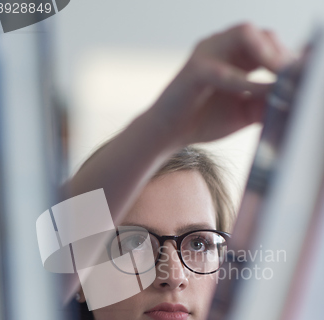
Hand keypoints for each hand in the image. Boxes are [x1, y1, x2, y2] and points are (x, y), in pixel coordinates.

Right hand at [149, 23, 292, 145]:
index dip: (287, 57)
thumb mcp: (245, 112)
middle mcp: (222, 47)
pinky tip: (261, 91)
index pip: (268, 43)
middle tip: (294, 75)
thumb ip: (266, 103)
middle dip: (280, 52)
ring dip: (267, 53)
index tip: (302, 75)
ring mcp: (206, 53)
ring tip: (281, 74)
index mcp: (235, 56)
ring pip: (243, 34)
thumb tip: (292, 98)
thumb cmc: (203, 120)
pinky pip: (223, 70)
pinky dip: (245, 81)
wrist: (169, 134)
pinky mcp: (193, 70)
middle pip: (260, 33)